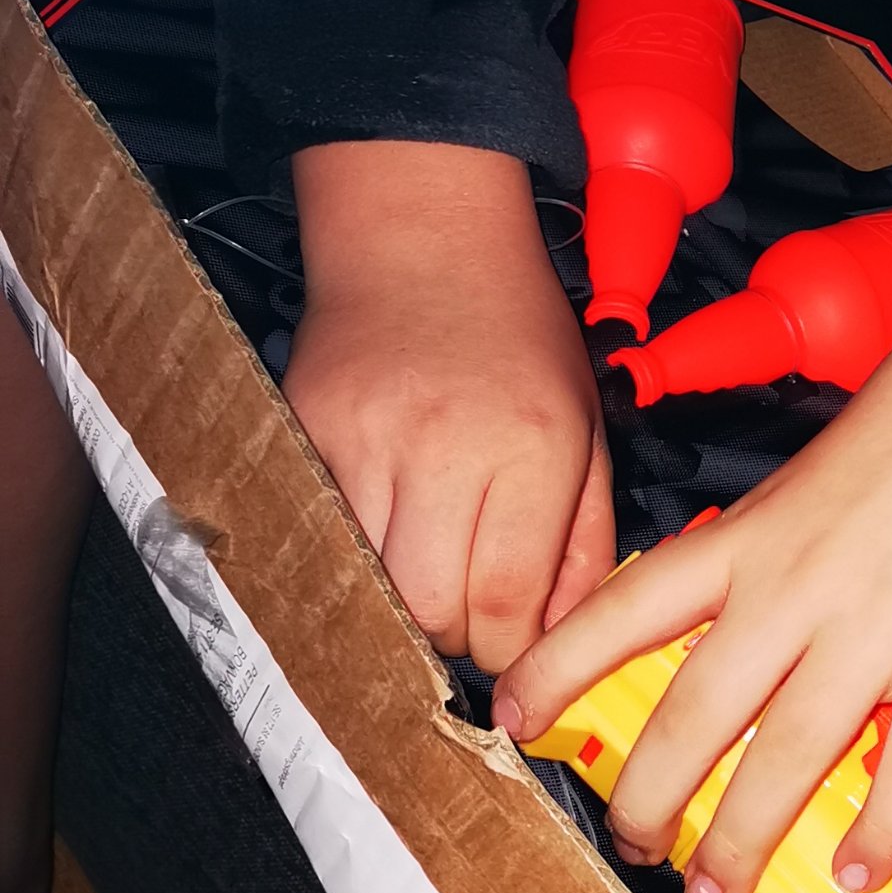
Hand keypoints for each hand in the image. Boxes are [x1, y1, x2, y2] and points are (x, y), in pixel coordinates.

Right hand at [288, 142, 613, 672]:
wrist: (422, 241)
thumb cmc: (518, 336)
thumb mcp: (587, 427)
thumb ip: (585, 540)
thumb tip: (559, 635)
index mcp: (533, 448)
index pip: (506, 602)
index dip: (509, 651)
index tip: (512, 650)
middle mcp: (445, 448)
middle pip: (429, 608)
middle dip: (452, 634)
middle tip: (468, 610)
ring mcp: (362, 441)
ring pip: (366, 584)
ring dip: (397, 601)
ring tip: (423, 569)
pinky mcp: (304, 434)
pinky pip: (319, 534)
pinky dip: (348, 553)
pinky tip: (376, 531)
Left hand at [493, 234, 891, 892]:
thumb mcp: (807, 475)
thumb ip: (764, 548)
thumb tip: (723, 612)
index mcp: (749, 535)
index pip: (622, 611)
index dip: (556, 671)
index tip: (511, 719)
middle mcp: (796, 589)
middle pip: (695, 714)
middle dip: (648, 797)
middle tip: (630, 846)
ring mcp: (878, 628)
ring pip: (787, 757)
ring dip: (741, 837)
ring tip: (712, 891)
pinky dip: (882, 829)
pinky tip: (856, 873)